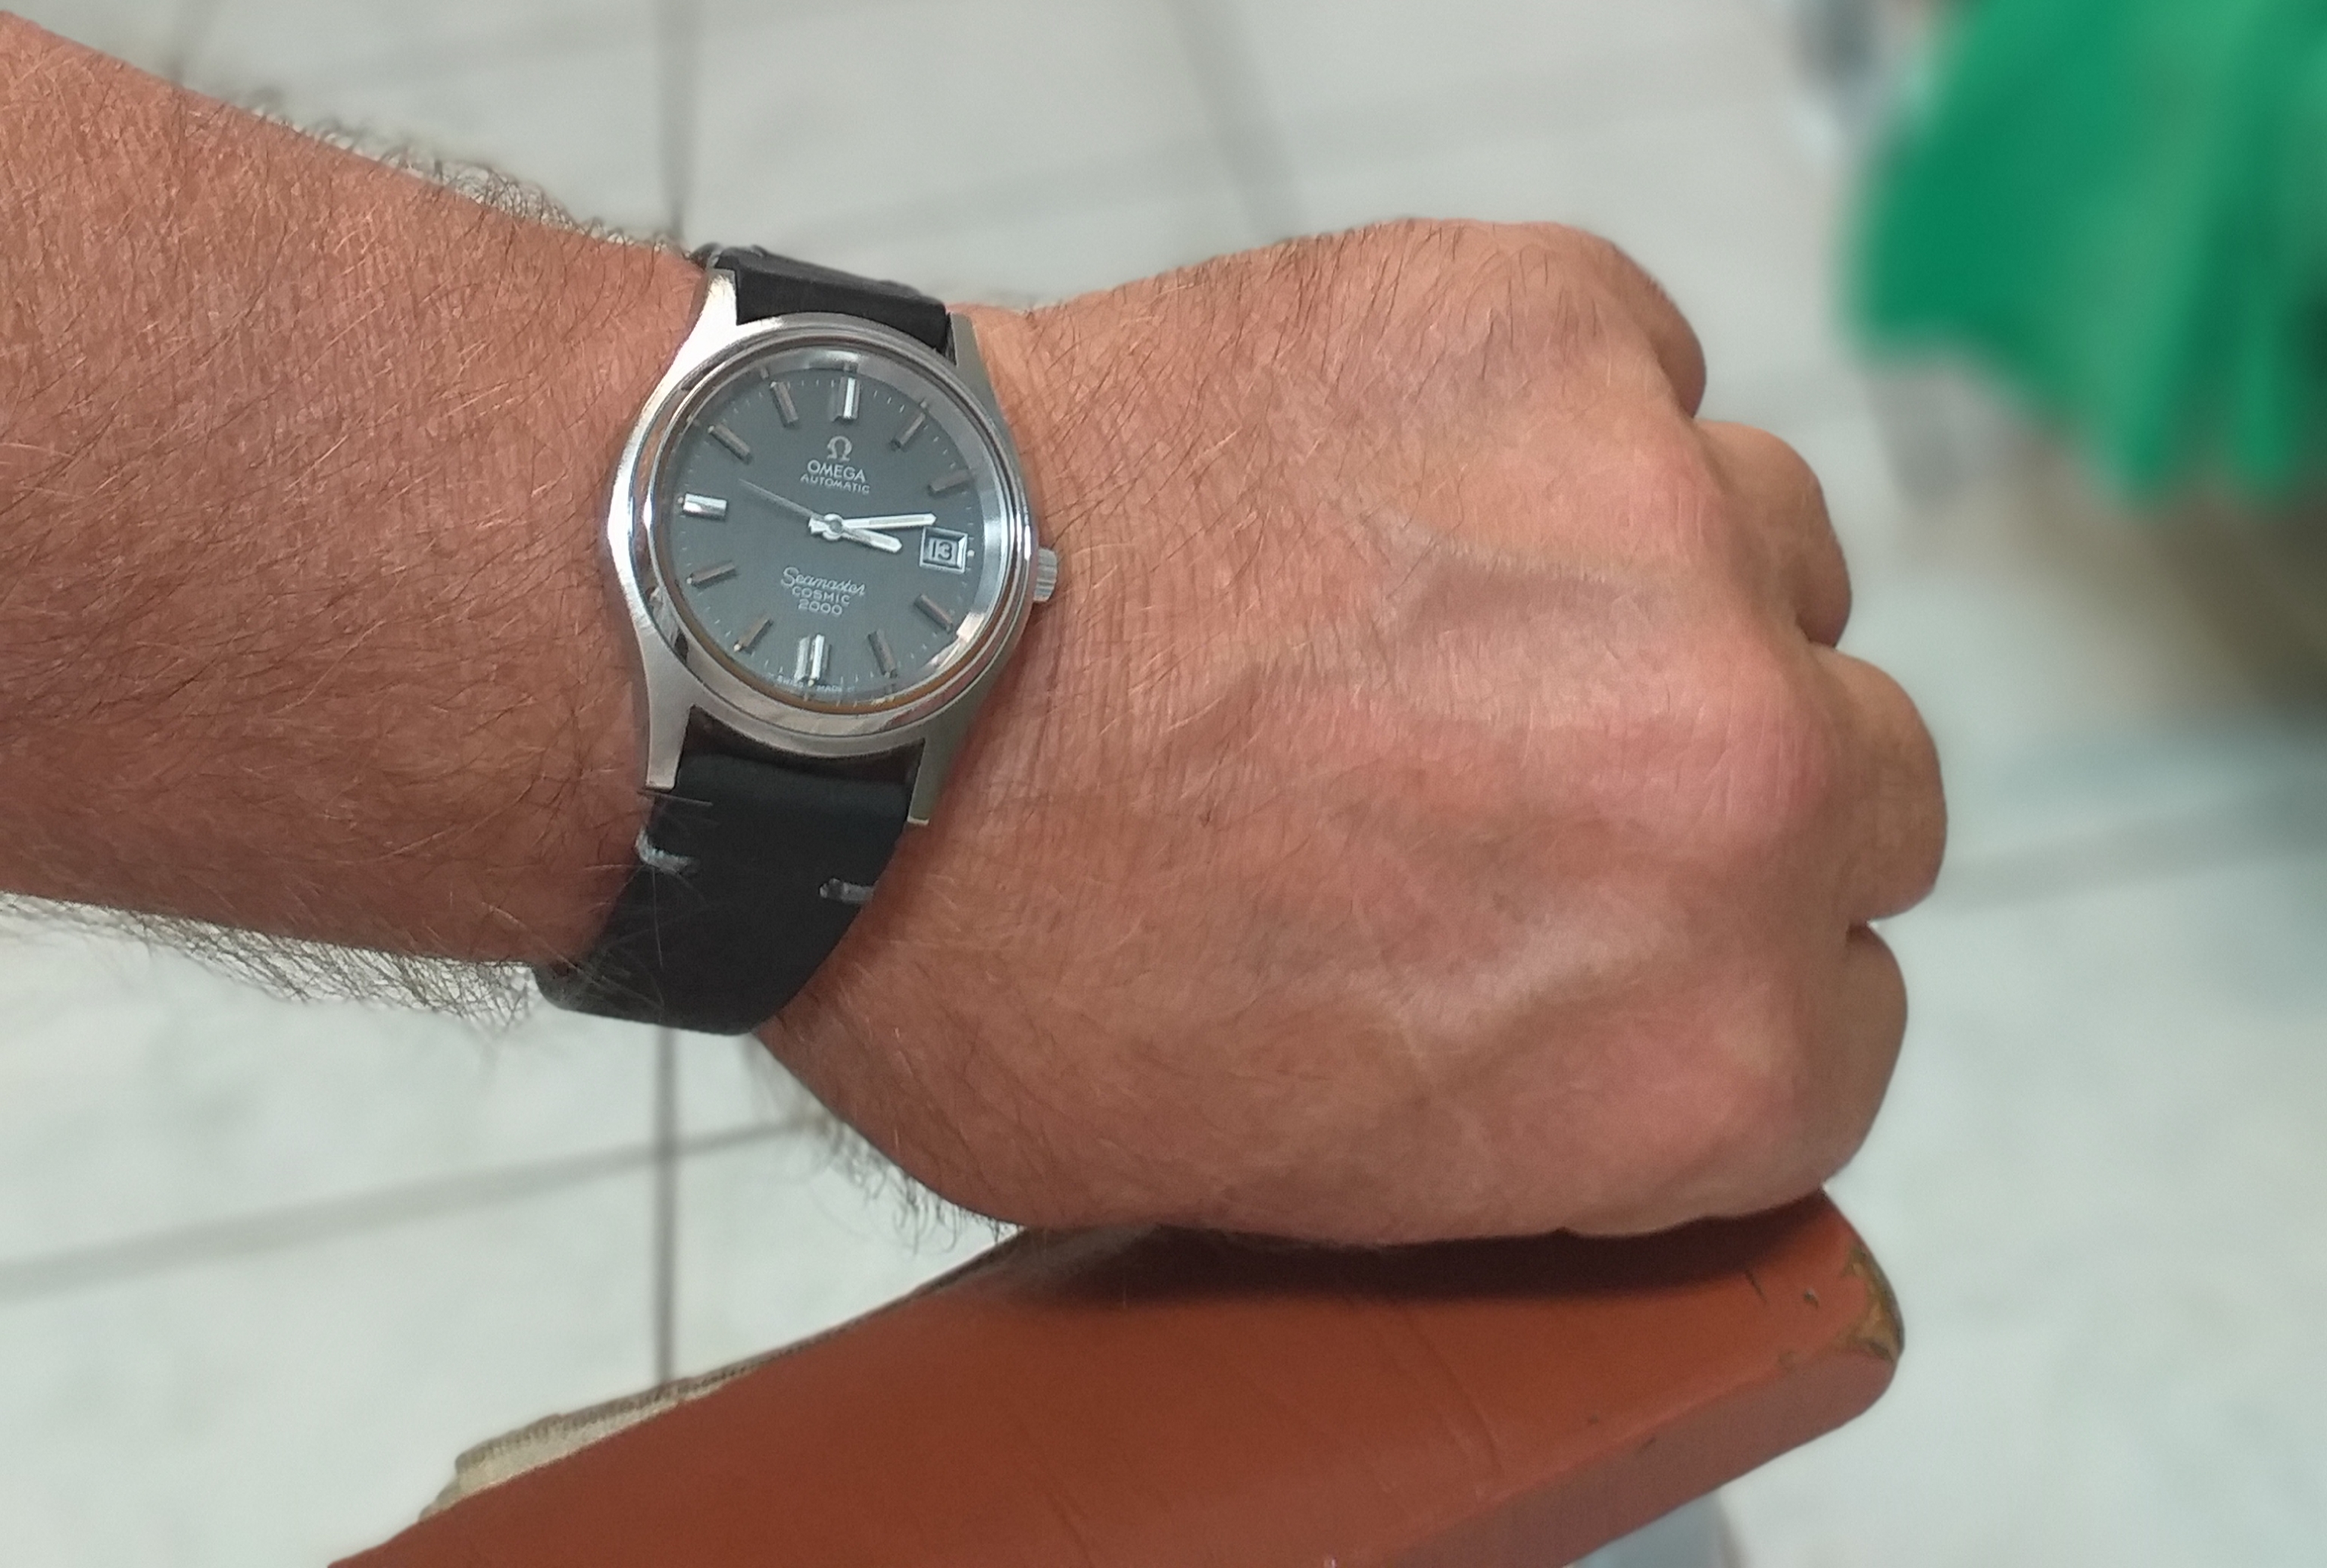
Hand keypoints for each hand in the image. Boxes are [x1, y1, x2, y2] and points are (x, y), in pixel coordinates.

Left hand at [761, 222, 1944, 1244]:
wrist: (833, 686)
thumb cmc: (1005, 963)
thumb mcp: (1296, 1177)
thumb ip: (1535, 1119)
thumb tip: (1611, 1041)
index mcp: (1702, 1060)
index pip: (1845, 1031)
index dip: (1718, 987)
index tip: (1618, 937)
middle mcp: (1751, 795)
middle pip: (1868, 785)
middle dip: (1719, 792)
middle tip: (1530, 764)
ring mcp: (1671, 530)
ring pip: (1772, 559)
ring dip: (1640, 591)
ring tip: (1420, 601)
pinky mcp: (1557, 327)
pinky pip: (1638, 375)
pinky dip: (1535, 424)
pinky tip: (1369, 474)